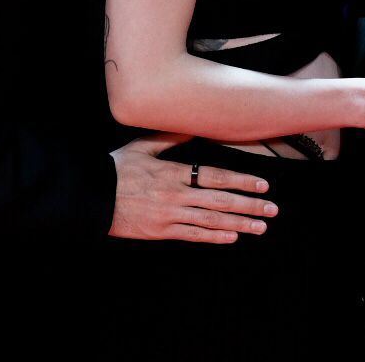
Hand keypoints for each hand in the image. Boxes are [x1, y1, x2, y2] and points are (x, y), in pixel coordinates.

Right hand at [107, 133, 277, 242]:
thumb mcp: (142, 147)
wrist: (92, 198)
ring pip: (211, 221)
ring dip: (239, 223)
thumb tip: (194, 126)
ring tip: (260, 227)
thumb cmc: (117, 169)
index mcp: (173, 173)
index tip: (262, 184)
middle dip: (249, 205)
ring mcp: (169, 215)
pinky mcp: (160, 231)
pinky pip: (192, 235)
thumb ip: (169, 139)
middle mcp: (175, 195)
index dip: (241, 181)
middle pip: (219, 201)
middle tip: (272, 209)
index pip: (215, 177)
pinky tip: (232, 237)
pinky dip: (213, 236)